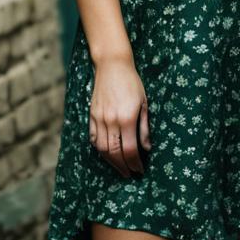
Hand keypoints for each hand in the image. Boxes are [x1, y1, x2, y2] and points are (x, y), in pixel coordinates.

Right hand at [88, 53, 152, 177]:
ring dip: (111, 162)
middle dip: (123, 166)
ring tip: (120, 167)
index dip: (135, 163)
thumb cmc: (132, 82)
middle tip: (130, 174)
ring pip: (103, 149)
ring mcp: (99, 118)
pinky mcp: (92, 115)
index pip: (129, 149)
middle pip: (115, 153)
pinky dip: (100, 150)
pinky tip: (107, 154)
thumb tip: (146, 148)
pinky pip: (94, 138)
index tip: (140, 170)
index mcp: (127, 118)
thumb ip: (144, 127)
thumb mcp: (144, 103)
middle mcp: (111, 120)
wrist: (112, 65)